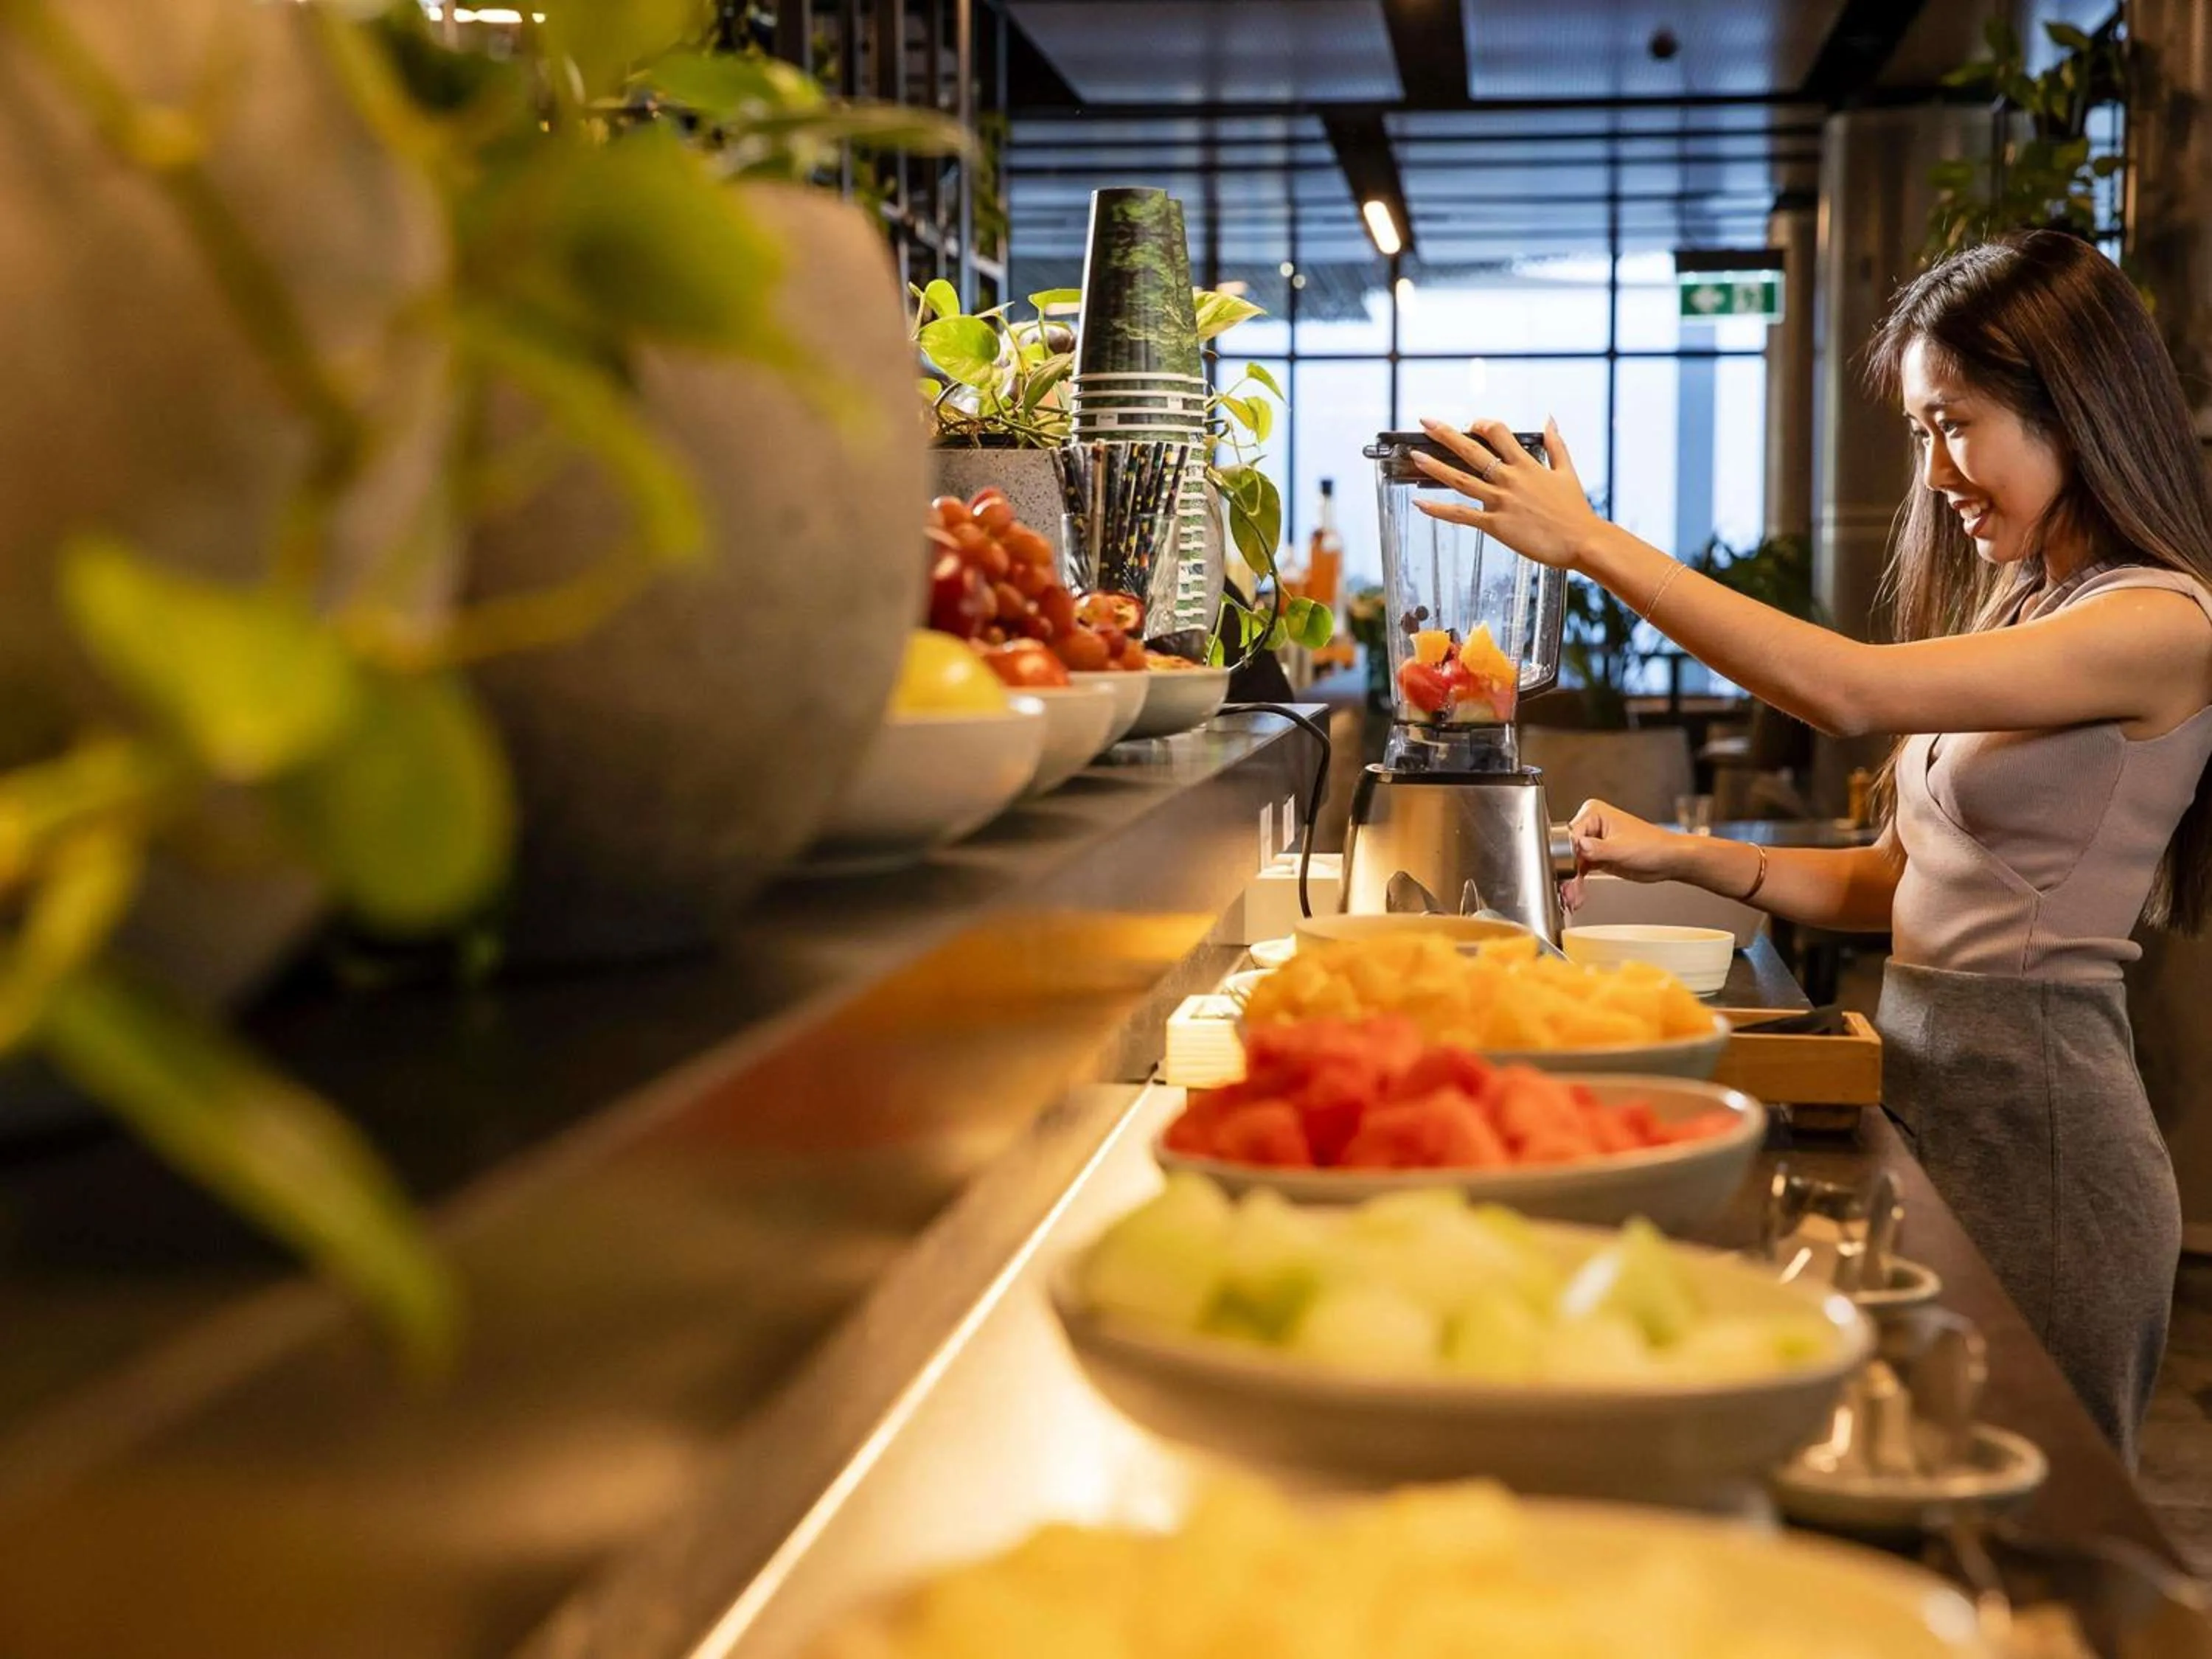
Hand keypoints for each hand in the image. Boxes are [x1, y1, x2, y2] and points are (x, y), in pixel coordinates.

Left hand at [1409, 416, 1605, 571]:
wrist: (1582, 540)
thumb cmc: (1575, 510)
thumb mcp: (1566, 470)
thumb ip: (1555, 443)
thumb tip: (1549, 419)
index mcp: (1526, 464)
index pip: (1497, 433)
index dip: (1480, 425)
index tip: (1469, 424)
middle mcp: (1510, 479)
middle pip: (1471, 450)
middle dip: (1446, 434)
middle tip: (1426, 422)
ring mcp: (1500, 501)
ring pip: (1461, 479)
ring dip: (1435, 467)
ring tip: (1415, 456)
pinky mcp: (1496, 525)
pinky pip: (1462, 515)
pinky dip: (1439, 510)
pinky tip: (1421, 504)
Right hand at [1562, 798, 1678, 911]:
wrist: (1668, 860)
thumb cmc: (1653, 846)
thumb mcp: (1621, 848)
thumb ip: (1596, 848)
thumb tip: (1577, 848)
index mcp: (1594, 813)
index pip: (1570, 834)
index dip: (1569, 854)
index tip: (1568, 872)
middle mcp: (1591, 825)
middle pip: (1568, 849)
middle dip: (1568, 872)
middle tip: (1569, 888)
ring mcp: (1594, 841)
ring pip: (1572, 862)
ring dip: (1571, 880)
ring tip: (1573, 895)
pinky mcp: (1597, 857)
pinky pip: (1581, 870)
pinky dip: (1579, 882)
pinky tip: (1578, 893)